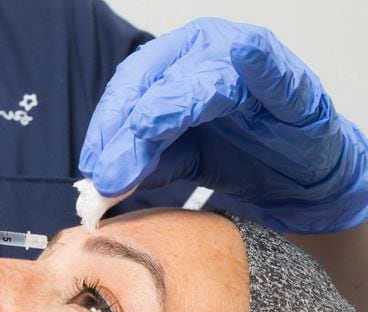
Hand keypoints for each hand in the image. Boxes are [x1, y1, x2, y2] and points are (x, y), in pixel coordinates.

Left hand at [79, 18, 367, 232]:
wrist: (296, 173)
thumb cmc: (235, 150)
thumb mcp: (175, 160)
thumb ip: (140, 167)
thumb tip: (99, 184)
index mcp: (169, 63)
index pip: (127, 87)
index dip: (106, 126)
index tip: (93, 167)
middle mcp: (201, 50)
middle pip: (153, 81)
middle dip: (128, 128)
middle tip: (112, 171)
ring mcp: (243, 59)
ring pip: (198, 78)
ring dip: (169, 107)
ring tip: (146, 133)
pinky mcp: (286, 79)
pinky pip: (267, 70)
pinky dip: (254, 65)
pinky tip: (241, 58)